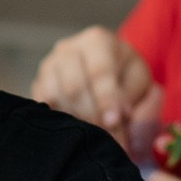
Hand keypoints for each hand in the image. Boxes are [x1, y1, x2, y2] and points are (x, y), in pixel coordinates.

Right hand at [30, 26, 159, 146]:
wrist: (105, 77)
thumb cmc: (126, 81)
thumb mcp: (143, 88)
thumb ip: (140, 104)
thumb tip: (119, 118)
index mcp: (98, 41)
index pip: (99, 71)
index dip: (106, 99)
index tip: (114, 122)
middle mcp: (67, 49)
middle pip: (74, 87)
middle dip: (93, 116)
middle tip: (109, 139)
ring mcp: (48, 66)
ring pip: (55, 99)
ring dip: (76, 121)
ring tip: (95, 136)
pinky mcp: (37, 85)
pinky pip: (42, 107)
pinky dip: (60, 122)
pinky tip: (77, 130)